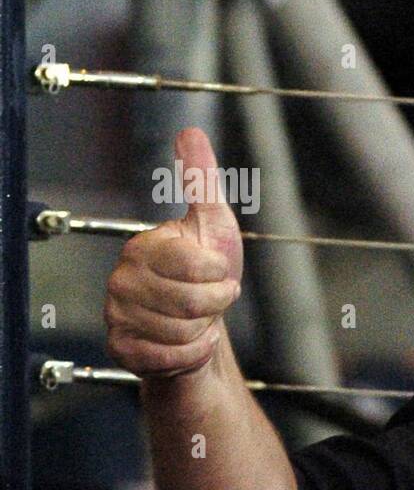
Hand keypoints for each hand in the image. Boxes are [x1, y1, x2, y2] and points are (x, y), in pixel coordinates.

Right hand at [105, 128, 243, 377]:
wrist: (200, 324)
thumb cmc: (208, 273)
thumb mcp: (213, 223)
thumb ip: (201, 180)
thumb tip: (189, 132)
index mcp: (144, 247)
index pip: (195, 264)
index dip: (219, 273)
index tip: (218, 271)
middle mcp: (122, 279)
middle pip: (190, 302)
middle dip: (215, 304)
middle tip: (211, 299)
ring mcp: (118, 315)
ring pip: (180, 331)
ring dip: (202, 328)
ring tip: (195, 318)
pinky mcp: (123, 349)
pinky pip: (170, 357)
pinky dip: (192, 352)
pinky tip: (188, 341)